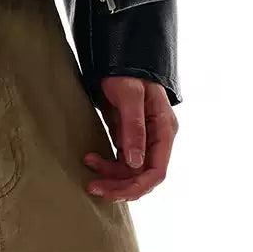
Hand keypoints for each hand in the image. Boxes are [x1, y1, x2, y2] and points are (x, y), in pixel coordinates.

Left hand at [82, 75, 177, 201]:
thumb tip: (136, 163)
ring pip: (131, 171)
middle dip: (119, 184)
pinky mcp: (131, 137)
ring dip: (111, 175)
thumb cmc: (126, 72)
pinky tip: (92, 159)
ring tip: (88, 164)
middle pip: (143, 175)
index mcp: (164, 130)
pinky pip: (123, 160)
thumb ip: (133, 127)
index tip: (113, 191)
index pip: (156, 171)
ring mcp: (144, 139)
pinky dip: (108, 164)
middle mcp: (158, 138)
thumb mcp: (129, 95)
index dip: (136, 187)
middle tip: (93, 187)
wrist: (118, 59)